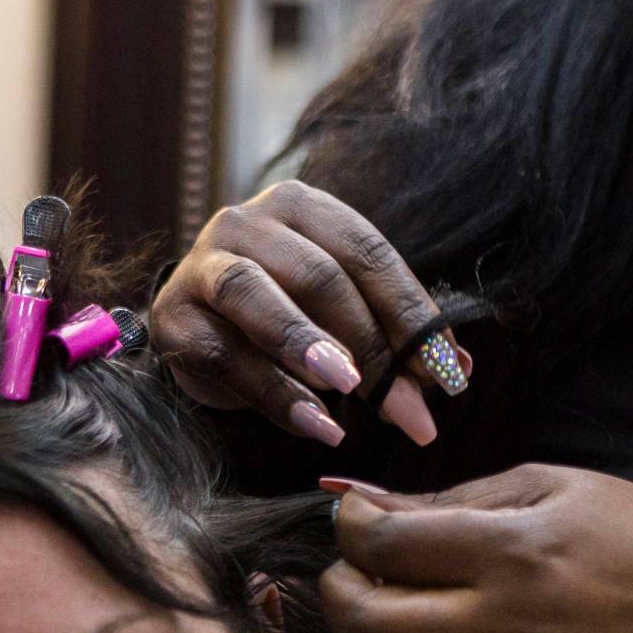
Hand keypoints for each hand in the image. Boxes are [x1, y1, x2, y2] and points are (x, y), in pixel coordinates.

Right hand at [150, 180, 470, 445]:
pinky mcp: (175, 318)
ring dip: (307, 343)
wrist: (197, 324)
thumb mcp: (340, 310)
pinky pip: (225, 353)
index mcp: (300, 207)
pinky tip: (317, 424)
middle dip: (372, 348)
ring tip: (351, 389)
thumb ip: (391, 330)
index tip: (447, 376)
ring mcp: (203, 265)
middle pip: (319, 276)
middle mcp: (246, 222)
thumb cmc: (282, 309)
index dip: (412, 315)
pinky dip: (275, 393)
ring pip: (256, 296)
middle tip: (410, 411)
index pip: (367, 252)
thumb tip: (457, 369)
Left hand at [321, 464, 632, 632]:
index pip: (386, 544)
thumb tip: (364, 501)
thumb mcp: (545, 487)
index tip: (354, 513)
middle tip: (351, 563)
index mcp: (511, 553)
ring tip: (385, 602)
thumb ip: (446, 499)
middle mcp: (506, 625)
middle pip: (368, 623)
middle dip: (337, 586)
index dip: (349, 522)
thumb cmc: (628, 534)